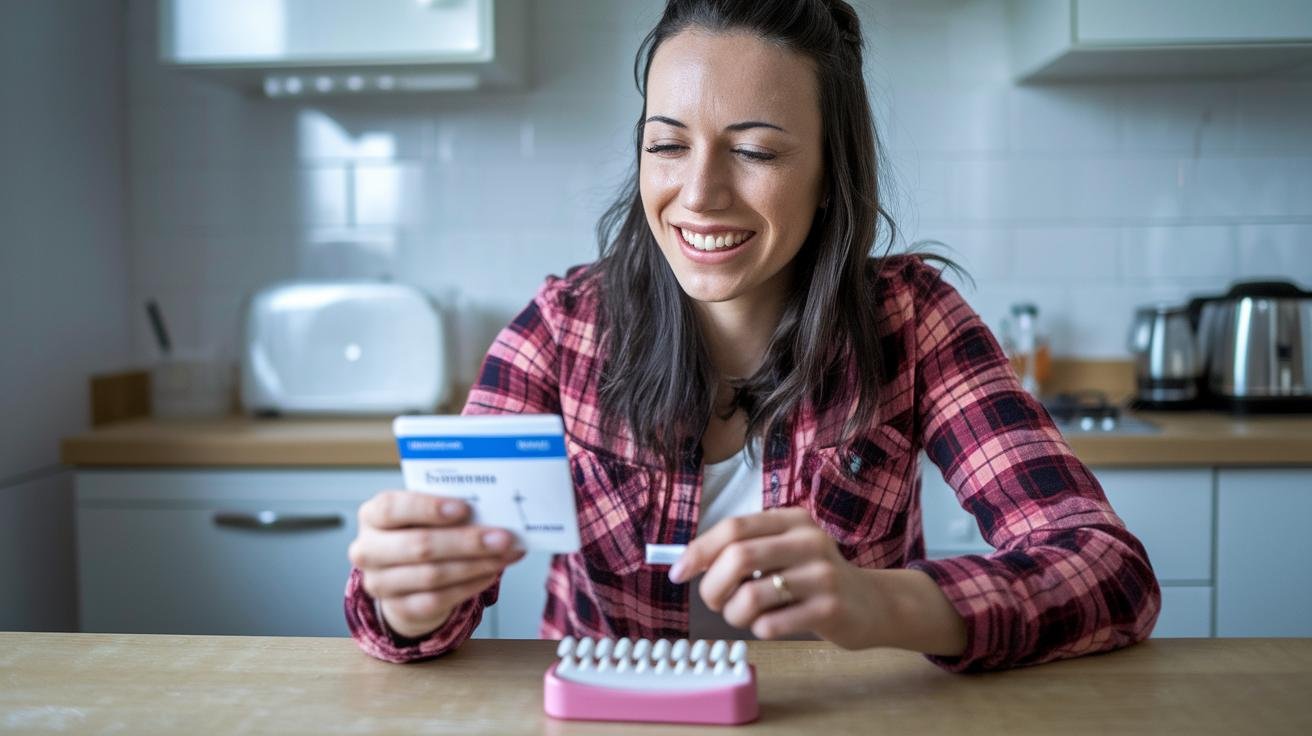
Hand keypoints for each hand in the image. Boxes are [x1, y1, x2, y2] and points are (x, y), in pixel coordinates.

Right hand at [348, 491, 523, 638]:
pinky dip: (470, 585)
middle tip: (502, 537)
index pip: (391, 508)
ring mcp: (380, 583)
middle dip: (466, 541)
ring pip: (432, 575)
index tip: (464, 508)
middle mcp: (368, 550)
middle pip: (419, 546)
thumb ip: (446, 509)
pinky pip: (438, 599)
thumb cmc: (419, 532)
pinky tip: (490, 573)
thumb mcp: (423, 515)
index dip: (428, 508)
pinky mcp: (398, 609)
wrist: (404, 577)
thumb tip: (490, 510)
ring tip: (504, 554)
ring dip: (476, 564)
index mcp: (372, 516)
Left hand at [669, 507, 967, 654]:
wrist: (872, 604)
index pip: (733, 527)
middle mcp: (808, 540)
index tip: (677, 573)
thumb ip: (745, 549)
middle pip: (738, 557)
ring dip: (734, 614)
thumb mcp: (786, 550)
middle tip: (712, 601)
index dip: (699, 550)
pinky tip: (772, 623)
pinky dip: (759, 629)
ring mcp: (822, 574)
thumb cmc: (814, 578)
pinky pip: (771, 624)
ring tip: (744, 616)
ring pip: (750, 597)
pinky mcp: (830, 608)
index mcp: (792, 520)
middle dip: (712, 586)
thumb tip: (687, 563)